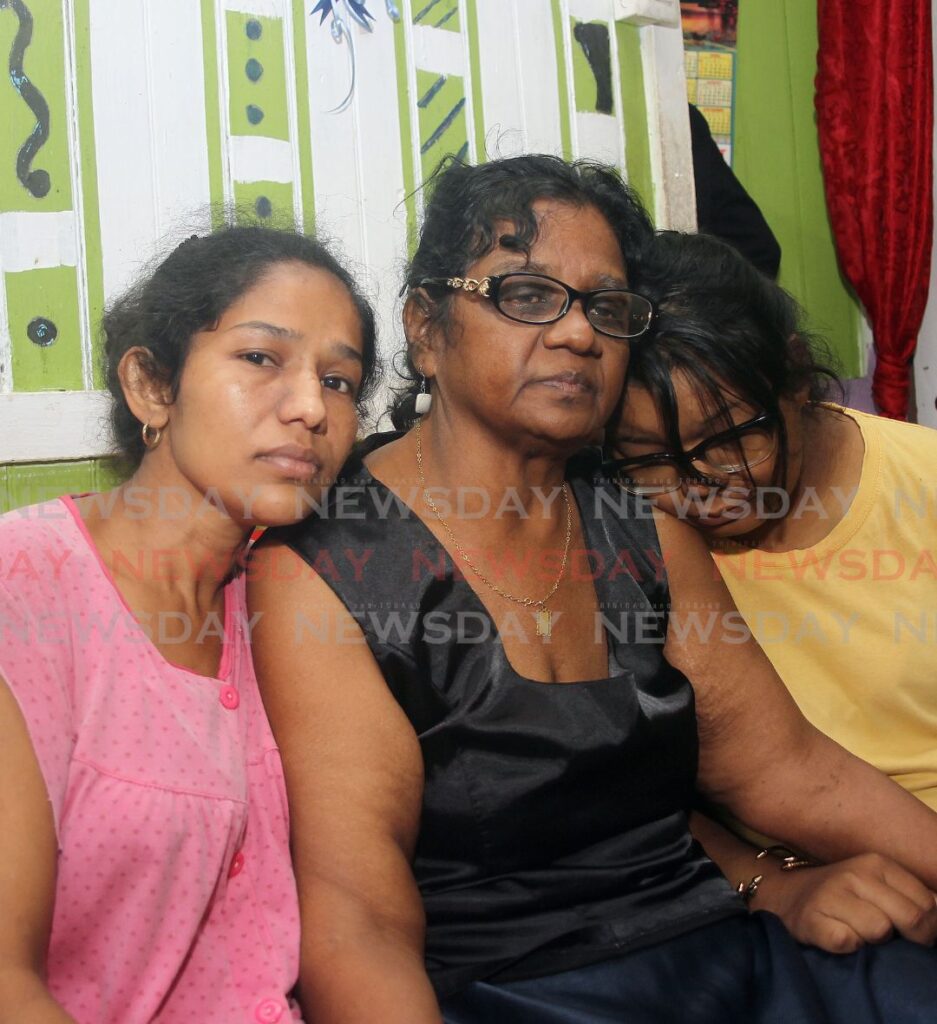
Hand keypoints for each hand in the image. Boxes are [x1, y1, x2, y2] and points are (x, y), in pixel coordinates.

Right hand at [756, 852, 936, 952]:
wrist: (785, 894)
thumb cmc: (843, 895)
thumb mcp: (878, 885)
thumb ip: (912, 897)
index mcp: (877, 864)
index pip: (929, 904)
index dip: (929, 927)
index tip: (910, 932)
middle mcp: (855, 874)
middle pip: (912, 919)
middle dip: (906, 937)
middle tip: (887, 937)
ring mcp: (832, 895)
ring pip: (880, 931)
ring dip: (872, 941)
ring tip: (857, 931)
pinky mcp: (813, 919)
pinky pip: (848, 942)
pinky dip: (847, 946)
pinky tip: (838, 935)